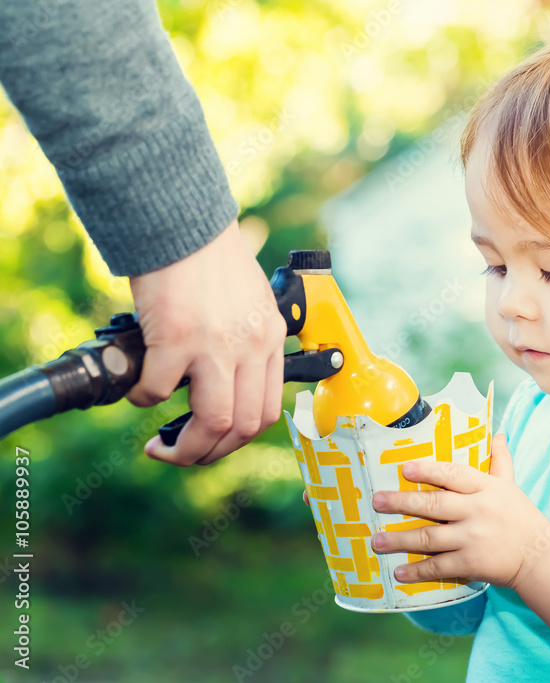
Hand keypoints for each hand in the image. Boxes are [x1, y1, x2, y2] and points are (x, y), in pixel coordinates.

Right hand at [126, 219, 286, 465]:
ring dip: (185, 446)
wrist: (184, 222)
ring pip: (214, 422)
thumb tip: (225, 378)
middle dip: (212, 452)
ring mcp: (217, 345)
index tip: (215, 440)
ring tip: (162, 447)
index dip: (240, 437)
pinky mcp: (178, 338)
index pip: (267, 409)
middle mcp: (252, 346)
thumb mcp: (249, 300)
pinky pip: (159, 390)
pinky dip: (145, 399)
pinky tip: (139, 390)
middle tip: (184, 452)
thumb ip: (245, 338)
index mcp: (270, 338)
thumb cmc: (209, 257)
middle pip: (245, 426)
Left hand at [366, 434, 549, 589]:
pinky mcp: (471, 563)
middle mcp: (477, 510)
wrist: (539, 555)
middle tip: (377, 501)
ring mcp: (473, 538)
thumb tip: (496, 434)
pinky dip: (418, 570)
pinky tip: (399, 572)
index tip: (404, 468)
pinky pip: (439, 566)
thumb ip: (500, 461)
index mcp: (486, 488)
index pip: (453, 473)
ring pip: (430, 537)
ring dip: (400, 539)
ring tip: (376, 540)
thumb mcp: (511, 485)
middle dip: (402, 502)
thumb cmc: (521, 517)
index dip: (428, 469)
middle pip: (434, 504)